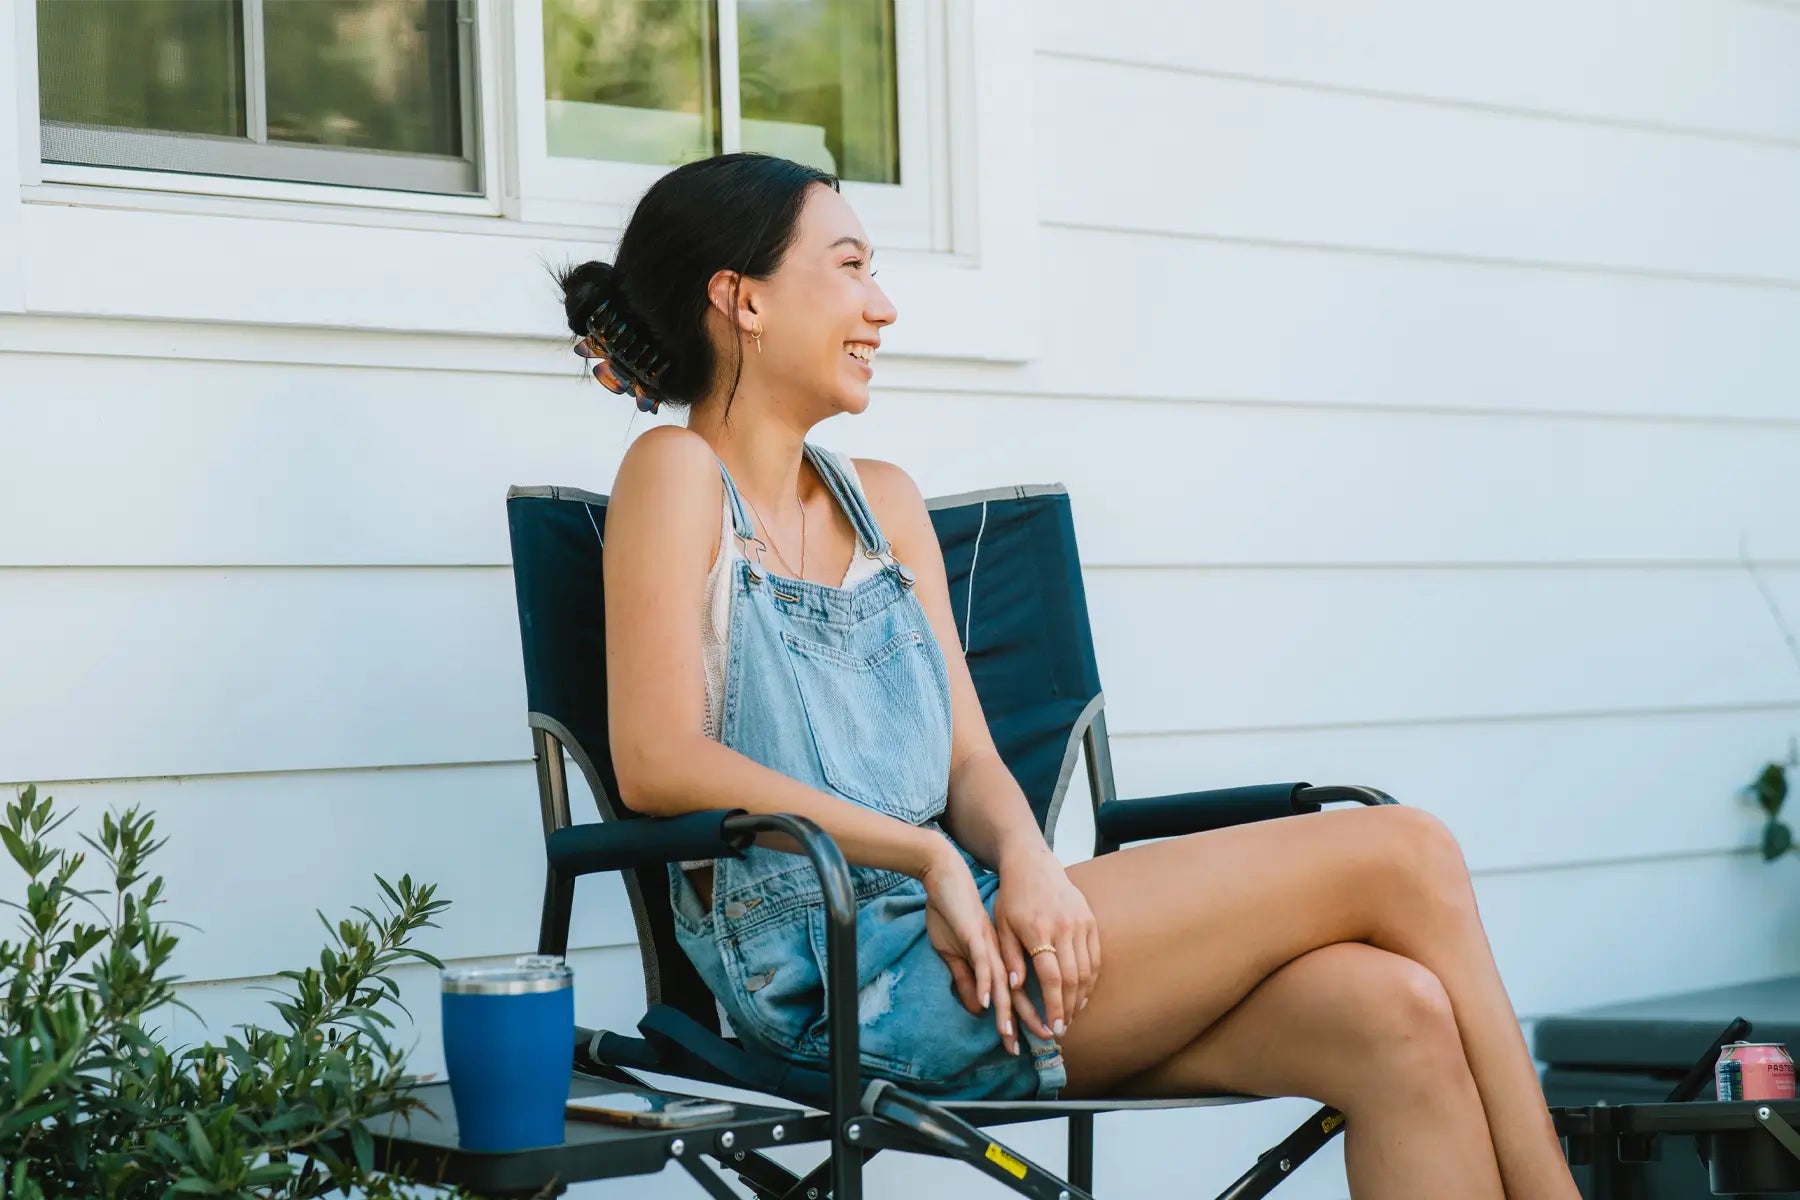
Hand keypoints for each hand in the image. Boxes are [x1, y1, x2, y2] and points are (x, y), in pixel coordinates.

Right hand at [919, 843, 1019, 1055]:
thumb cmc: (953, 911)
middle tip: (1044, 1041)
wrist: (948, 876)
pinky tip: (988, 1001)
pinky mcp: (975, 934)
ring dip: (1010, 1009)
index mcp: (1000, 956)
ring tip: (1011, 1034)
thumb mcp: (959, 951)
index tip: (1037, 1040)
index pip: (1018, 993)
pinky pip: (983, 961)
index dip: (1028, 1016)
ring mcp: (989, 944)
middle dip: (1030, 1019)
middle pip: (1019, 991)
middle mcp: (1000, 952)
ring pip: (1004, 981)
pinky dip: (985, 982)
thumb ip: (969, 979)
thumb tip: (980, 1008)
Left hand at [992, 843, 1100, 1042]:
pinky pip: (1095, 956)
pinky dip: (1092, 978)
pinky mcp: (1090, 920)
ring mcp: (1080, 922)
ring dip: (1082, 997)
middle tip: (1063, 1028)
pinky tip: (1083, 994)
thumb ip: (1009, 957)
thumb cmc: (1011, 898)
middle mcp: (1063, 927)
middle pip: (1073, 978)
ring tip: (1072, 1015)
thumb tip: (1015, 987)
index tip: (1053, 1028)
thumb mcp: (1000, 926)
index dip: (1055, 1006)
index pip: (1052, 978)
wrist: (1032, 864)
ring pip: (1088, 970)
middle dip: (1069, 1008)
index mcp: (1038, 930)